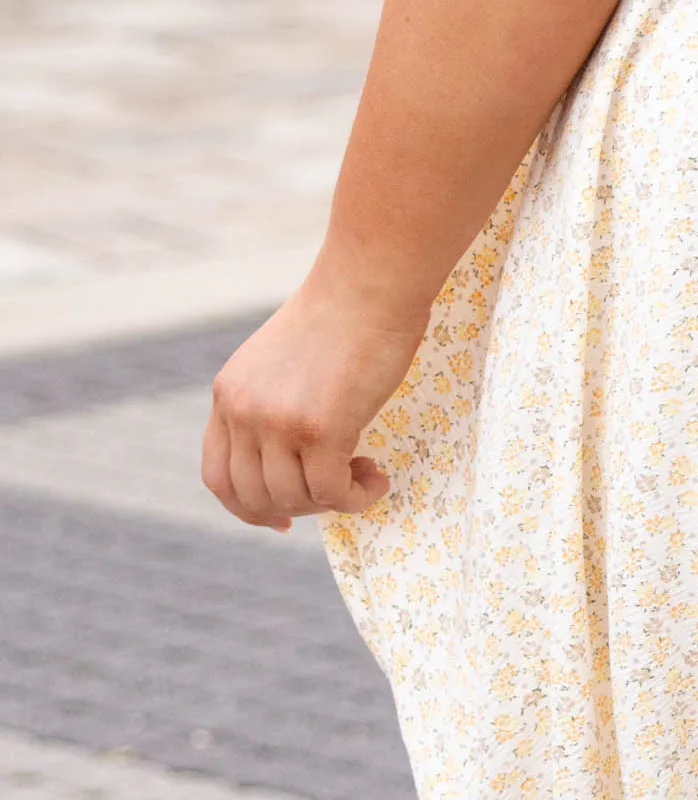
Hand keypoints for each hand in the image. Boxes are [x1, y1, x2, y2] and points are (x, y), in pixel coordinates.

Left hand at [201, 278, 424, 531]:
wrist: (370, 282)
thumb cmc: (342, 312)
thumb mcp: (280, 360)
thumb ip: (271, 402)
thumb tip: (290, 456)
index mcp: (229, 394)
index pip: (218, 477)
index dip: (247, 508)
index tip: (281, 517)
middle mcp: (243, 412)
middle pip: (254, 497)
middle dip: (298, 508)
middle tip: (338, 490)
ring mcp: (278, 423)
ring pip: (294, 499)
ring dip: (332, 501)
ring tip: (364, 477)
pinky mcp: (320, 430)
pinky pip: (333, 492)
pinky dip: (357, 498)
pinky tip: (377, 479)